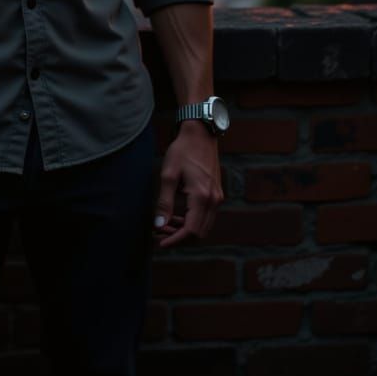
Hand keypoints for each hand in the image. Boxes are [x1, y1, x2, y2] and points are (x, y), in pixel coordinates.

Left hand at [153, 121, 223, 247]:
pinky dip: (193, 220)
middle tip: (159, 232)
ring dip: (186, 230)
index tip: (160, 242)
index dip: (175, 240)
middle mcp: (213, 200)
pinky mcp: (217, 194)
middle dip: (179, 237)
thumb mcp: (168, 175)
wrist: (200, 133)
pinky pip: (206, 216)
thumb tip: (159, 225)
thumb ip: (164, 202)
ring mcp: (217, 197)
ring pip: (204, 225)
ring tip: (165, 224)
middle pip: (199, 232)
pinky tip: (178, 215)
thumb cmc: (182, 151)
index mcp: (201, 197)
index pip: (191, 230)